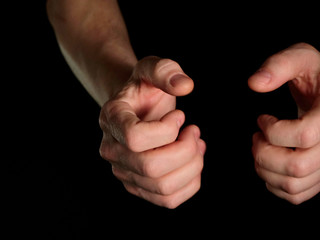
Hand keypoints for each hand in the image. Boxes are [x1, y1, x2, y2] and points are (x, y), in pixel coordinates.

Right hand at [99, 56, 205, 208]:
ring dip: (193, 166)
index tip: (180, 115)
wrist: (139, 107)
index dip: (167, 129)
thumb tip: (185, 86)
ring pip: (163, 187)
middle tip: (194, 131)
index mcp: (111, 119)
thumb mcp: (152, 69)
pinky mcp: (139, 186)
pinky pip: (168, 200)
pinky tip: (194, 160)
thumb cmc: (146, 88)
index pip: (135, 138)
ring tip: (197, 144)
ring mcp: (124, 172)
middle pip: (151, 167)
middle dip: (186, 150)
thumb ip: (166, 70)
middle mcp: (112, 150)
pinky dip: (191, 182)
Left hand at [248, 43, 319, 204]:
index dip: (273, 131)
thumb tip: (254, 84)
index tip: (262, 119)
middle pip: (298, 166)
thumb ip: (277, 65)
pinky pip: (298, 195)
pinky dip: (274, 185)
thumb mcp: (301, 55)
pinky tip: (269, 164)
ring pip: (295, 185)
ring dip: (265, 171)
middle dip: (264, 155)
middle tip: (255, 138)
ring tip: (260, 149)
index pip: (304, 135)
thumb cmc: (318, 75)